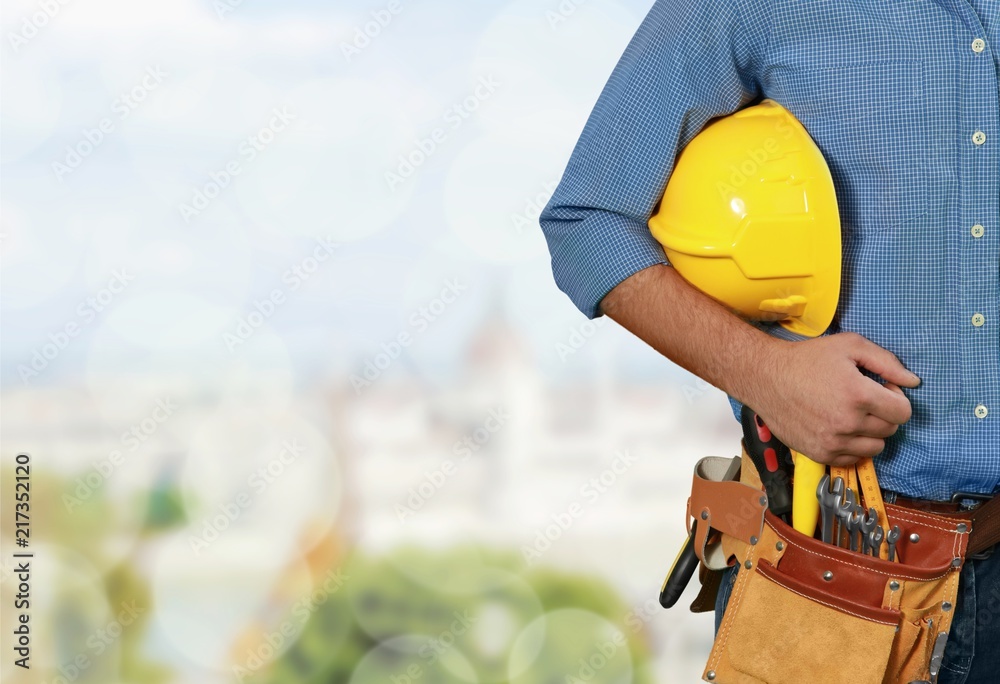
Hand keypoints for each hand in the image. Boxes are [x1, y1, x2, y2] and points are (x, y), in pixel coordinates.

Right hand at [748, 332, 919, 465]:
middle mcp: (848, 423)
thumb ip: (887, 362)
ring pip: (874, 447)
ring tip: (852, 414)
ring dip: (870, 432)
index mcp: (859, 395)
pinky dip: (852, 445)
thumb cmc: (807, 359)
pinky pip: (853, 458)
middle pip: (890, 430)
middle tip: (864, 399)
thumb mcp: (849, 346)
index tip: (881, 389)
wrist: (765, 377)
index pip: (903, 412)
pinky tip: (839, 427)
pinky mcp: (819, 453)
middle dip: (883, 413)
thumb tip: (914, 382)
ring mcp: (833, 441)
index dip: (897, 398)